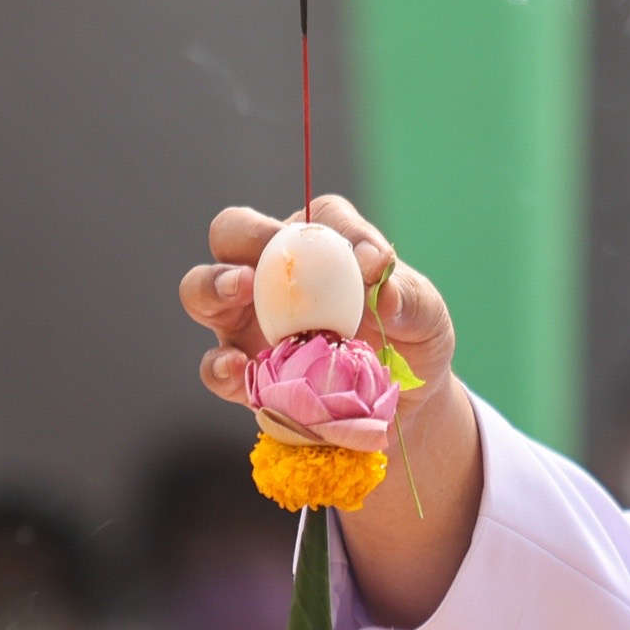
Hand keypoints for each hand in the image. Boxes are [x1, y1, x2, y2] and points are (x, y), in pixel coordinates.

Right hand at [179, 194, 462, 451]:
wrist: (404, 410)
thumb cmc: (412, 346)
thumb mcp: (428, 320)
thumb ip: (412, 299)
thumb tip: (384, 289)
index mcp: (323, 248)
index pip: (318, 218)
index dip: (338, 229)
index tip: (369, 262)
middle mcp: (274, 275)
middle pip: (233, 233)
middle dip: (243, 237)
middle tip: (269, 253)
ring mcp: (248, 324)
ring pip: (202, 291)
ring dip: (213, 285)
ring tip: (238, 289)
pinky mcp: (244, 376)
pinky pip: (216, 366)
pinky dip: (221, 366)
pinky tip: (240, 369)